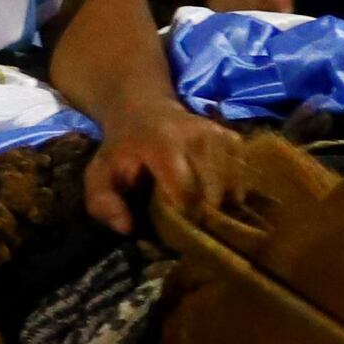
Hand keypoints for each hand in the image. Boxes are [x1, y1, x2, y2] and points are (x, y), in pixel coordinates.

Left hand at [80, 107, 239, 237]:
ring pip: (233, 186)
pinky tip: (219, 199)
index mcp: (163, 146)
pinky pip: (243, 174)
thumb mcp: (100, 174)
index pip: (187, 192)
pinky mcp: (232, 136)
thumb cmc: (121, 151)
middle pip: (215, 193)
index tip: (181, 233)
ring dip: (223, 207)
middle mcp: (197, 137)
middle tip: (196, 229)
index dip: (185, 218)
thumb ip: (102, 202)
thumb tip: (126, 227)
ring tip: (208, 217)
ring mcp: (218, 135)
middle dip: (206, 217)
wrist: (142, 110)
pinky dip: (234, 192)